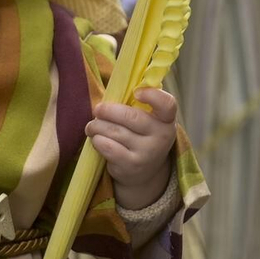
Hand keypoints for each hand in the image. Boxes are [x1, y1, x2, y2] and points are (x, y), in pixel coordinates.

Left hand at [87, 87, 177, 209]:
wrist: (146, 172)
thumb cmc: (141, 135)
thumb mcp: (149, 120)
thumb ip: (137, 103)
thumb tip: (114, 85)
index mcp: (166, 119)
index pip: (167, 104)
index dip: (152, 95)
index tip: (136, 92)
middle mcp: (161, 137)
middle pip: (130, 116)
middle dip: (108, 111)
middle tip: (97, 109)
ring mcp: (147, 153)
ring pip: (114, 131)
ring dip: (97, 125)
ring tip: (92, 126)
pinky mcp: (131, 166)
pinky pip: (108, 147)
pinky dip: (97, 140)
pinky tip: (96, 138)